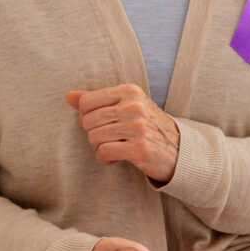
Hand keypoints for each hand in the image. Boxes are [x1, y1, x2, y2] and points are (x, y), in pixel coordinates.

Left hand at [66, 85, 180, 182]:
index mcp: (130, 91)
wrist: (180, 150)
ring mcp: (138, 126)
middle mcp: (134, 106)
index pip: (86, 103)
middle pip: (87, 122)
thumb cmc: (148, 127)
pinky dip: (106, 159)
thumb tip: (69, 95)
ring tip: (115, 148)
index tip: (101, 125)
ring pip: (94, 138)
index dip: (86, 118)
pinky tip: (117, 158)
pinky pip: (104, 152)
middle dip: (93, 135)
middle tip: (109, 139)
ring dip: (100, 148)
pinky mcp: (140, 148)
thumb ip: (98, 100)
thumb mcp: (127, 106)